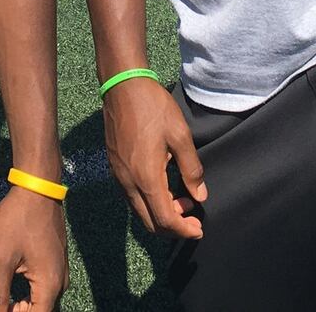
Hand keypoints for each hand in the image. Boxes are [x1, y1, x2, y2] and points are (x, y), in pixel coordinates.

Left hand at [0, 187, 68, 311]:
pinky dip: (27, 292)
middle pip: (39, 310)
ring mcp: (59, 270)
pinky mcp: (55, 260)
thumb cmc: (18, 220)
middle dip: (16, 311)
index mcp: (49, 285)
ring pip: (40, 300)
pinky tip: (10, 285)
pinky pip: (43, 286)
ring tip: (0, 297)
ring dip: (21, 304)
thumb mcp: (2, 259)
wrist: (36, 187)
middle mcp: (60, 282)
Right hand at [102, 77, 207, 238]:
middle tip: (193, 218)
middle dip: (173, 227)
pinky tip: (165, 187)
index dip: (183, 230)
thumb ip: (192, 169)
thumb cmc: (153, 107)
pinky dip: (150, 202)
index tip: (199, 228)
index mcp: (146, 177)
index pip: (164, 220)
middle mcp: (128, 182)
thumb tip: (200, 195)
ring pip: (139, 211)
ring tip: (183, 199)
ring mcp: (118, 175)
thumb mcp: (180, 135)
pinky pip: (132, 197)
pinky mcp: (115, 167)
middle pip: (149, 223)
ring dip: (161, 214)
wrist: (123, 86)